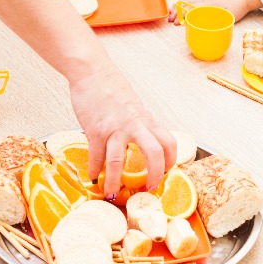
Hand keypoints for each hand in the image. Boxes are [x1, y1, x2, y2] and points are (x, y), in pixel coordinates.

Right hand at [69, 67, 175, 195]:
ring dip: (114, 181)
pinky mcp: (95, 130)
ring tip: (111, 193)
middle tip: (149, 188)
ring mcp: (114, 128)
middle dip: (154, 174)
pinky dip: (94, 169)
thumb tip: (142, 139)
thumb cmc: (111, 87)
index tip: (165, 172)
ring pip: (118, 161)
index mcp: (146, 119)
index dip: (170, 160)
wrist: (92, 71)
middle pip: (154, 153)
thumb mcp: (133, 106)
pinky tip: (92, 176)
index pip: (169, 142)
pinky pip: (96, 156)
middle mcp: (134, 125)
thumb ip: (139, 122)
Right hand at [167, 0, 257, 24]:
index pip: (191, 8)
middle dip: (176, 11)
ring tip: (171, 12)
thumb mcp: (229, 16)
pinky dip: (184, 1)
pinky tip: (181, 5)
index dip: (182, 15)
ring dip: (178, 4)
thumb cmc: (238, 8)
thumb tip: (209, 31)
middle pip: (186, 2)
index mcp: (209, 4)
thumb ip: (220, 22)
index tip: (176, 22)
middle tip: (170, 20)